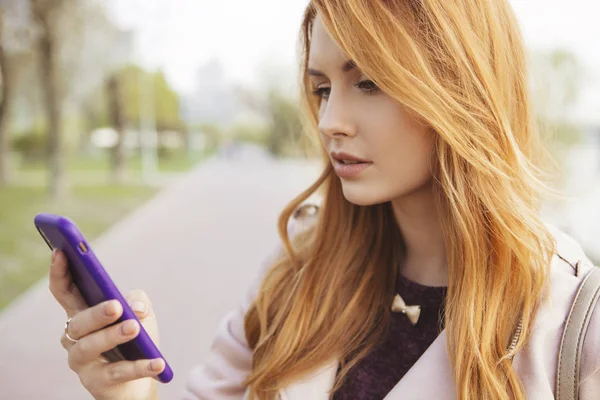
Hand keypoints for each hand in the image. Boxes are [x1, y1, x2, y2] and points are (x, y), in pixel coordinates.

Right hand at [49, 249, 162, 399]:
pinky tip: (158, 362)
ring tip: (135, 328)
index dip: (59, 272)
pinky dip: (140, 366)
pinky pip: (118, 372)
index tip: (61, 252)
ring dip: (113, 336)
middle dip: (96, 313)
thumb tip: (136, 308)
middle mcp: (74, 337)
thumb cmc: (135, 341)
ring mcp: (82, 362)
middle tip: (116, 305)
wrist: (137, 383)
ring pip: (90, 347)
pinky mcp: (96, 383)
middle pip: (78, 321)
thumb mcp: (140, 315)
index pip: (64, 291)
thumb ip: (138, 302)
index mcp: (81, 313)